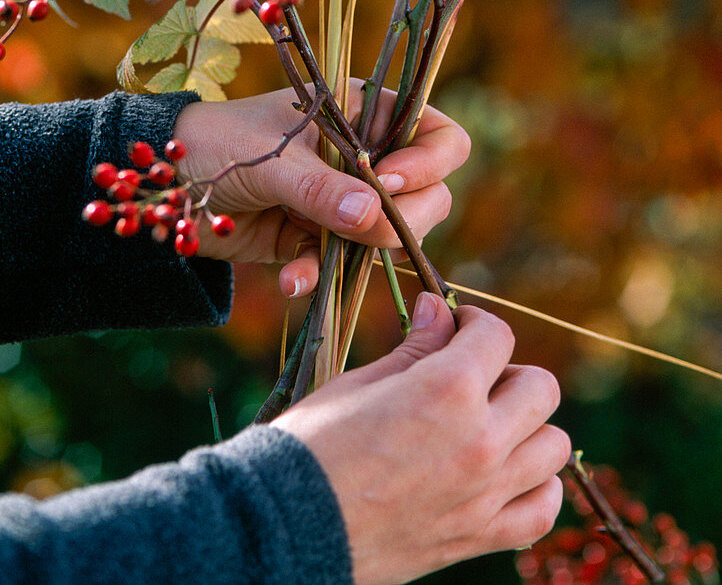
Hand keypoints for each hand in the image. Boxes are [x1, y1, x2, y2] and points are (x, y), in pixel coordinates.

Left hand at [172, 84, 469, 296]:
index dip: (427, 163)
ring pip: (390, 234)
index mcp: (364, 112)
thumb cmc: (217, 144)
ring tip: (312, 257)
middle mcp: (365, 154)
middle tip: (360, 228)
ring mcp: (344, 198)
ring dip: (359, 253)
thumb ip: (321, 189)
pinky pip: (342, 264)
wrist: (165, 184)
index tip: (387, 182)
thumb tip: (377, 216)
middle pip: (429, 193)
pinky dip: (319, 275)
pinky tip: (292, 282)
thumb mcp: (269, 160)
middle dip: (400, 218)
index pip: (438, 135)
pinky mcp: (316, 236)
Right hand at [273, 296, 569, 584]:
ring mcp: (487, 493)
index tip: (454, 327)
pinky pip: (544, 509)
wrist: (290, 528)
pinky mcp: (480, 537)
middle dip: (507, 371)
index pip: (497, 335)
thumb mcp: (360, 382)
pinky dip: (537, 487)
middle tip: (471, 377)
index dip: (474, 322)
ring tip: (488, 425)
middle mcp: (481, 439)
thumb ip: (414, 348)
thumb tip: (438, 308)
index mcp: (447, 388)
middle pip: (540, 387)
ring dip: (527, 427)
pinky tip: (507, 474)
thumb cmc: (314, 445)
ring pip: (555, 446)